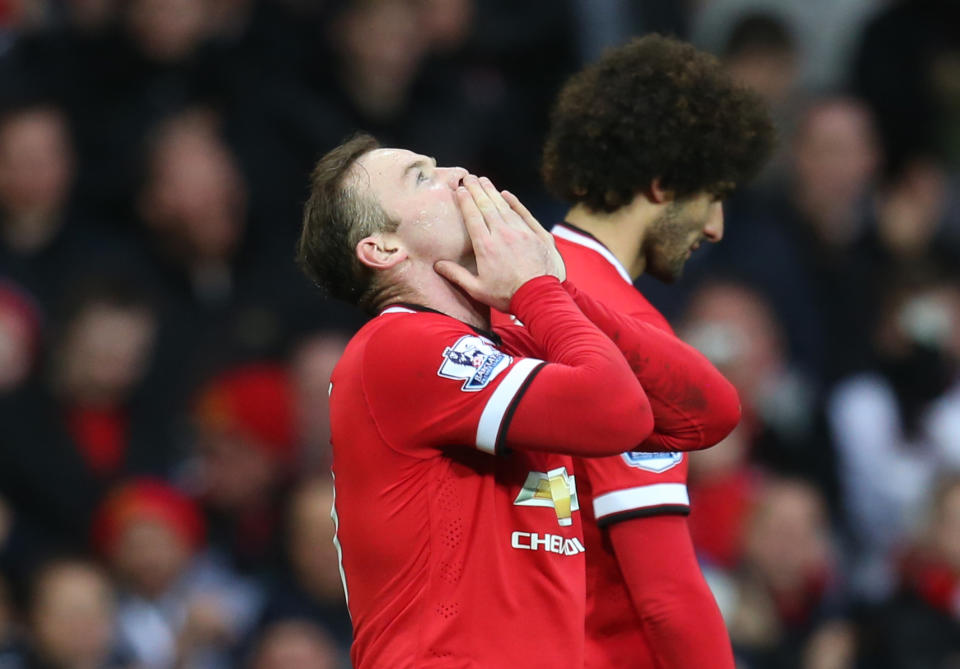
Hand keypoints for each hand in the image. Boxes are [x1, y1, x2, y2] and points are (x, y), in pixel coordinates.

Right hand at [435, 175, 564, 310]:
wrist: (540, 297)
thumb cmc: (507, 296)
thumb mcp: (477, 289)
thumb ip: (456, 275)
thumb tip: (437, 265)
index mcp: (486, 246)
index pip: (473, 217)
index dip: (465, 201)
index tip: (460, 189)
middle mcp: (503, 234)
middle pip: (487, 206)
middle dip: (476, 190)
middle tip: (470, 177)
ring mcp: (522, 232)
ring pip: (504, 206)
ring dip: (493, 192)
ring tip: (484, 181)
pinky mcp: (537, 235)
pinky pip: (524, 213)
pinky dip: (515, 202)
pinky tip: (507, 194)